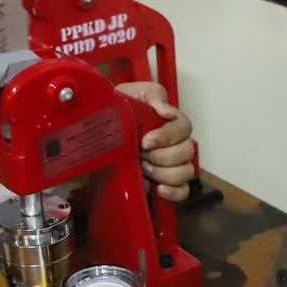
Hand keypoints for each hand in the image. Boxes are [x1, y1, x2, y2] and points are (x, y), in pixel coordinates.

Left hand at [117, 81, 193, 202]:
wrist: (99, 131)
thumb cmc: (119, 109)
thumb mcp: (131, 94)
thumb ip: (152, 95)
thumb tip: (168, 112)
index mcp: (171, 121)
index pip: (185, 127)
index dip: (168, 136)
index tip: (145, 141)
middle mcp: (176, 143)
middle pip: (187, 151)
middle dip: (162, 155)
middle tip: (140, 154)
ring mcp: (172, 164)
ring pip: (186, 172)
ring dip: (164, 172)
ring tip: (143, 167)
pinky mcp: (165, 182)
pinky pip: (183, 191)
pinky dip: (174, 192)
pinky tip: (158, 189)